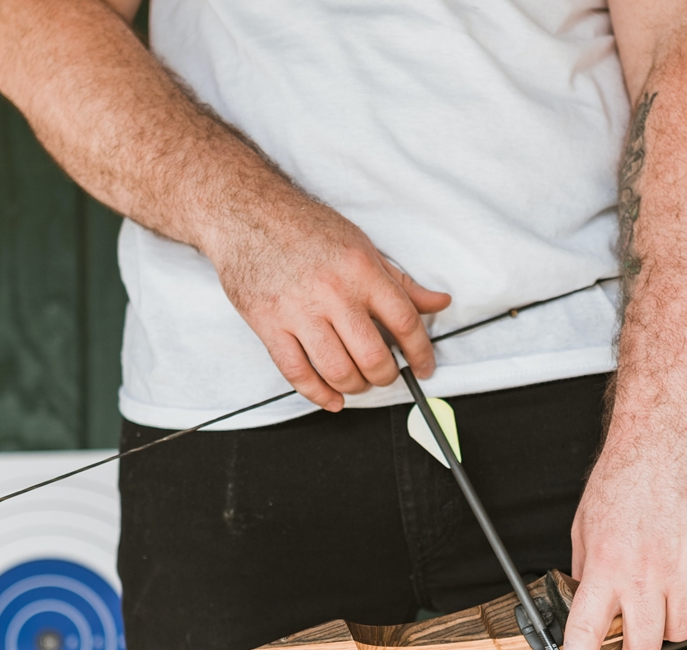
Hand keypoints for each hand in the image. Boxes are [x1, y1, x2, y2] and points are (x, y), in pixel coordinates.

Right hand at [209, 197, 450, 409]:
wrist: (247, 213)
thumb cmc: (304, 227)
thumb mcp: (362, 246)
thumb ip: (400, 282)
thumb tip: (439, 302)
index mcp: (361, 270)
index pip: (404, 322)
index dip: (420, 352)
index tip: (424, 367)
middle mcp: (332, 291)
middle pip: (373, 355)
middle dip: (386, 376)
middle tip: (385, 374)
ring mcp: (297, 310)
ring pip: (337, 370)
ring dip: (354, 387)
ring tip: (357, 383)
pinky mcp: (268, 324)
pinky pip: (297, 373)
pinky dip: (318, 394)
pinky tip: (331, 398)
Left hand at [555, 428, 686, 649]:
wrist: (666, 442)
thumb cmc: (622, 479)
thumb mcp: (585, 528)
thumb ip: (587, 572)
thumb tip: (588, 606)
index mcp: (603, 568)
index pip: (583, 636)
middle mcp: (641, 575)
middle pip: (643, 648)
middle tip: (632, 630)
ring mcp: (681, 569)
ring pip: (679, 631)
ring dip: (669, 621)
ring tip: (662, 586)